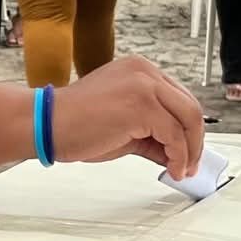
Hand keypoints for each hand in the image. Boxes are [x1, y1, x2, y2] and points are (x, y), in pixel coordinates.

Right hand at [51, 55, 204, 179]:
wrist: (45, 124)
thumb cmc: (73, 124)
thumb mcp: (122, 127)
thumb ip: (151, 134)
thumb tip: (174, 154)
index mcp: (139, 71)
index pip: (179, 98)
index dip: (187, 128)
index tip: (188, 151)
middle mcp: (145, 72)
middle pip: (190, 107)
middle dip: (195, 141)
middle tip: (191, 165)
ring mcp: (145, 86)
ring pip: (188, 119)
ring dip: (190, 151)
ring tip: (182, 170)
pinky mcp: (142, 105)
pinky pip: (174, 135)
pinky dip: (179, 157)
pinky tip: (172, 169)